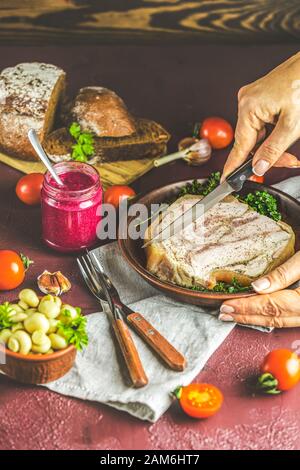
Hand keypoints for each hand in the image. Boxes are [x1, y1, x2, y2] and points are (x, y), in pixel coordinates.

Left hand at [219, 252, 299, 327]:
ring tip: (233, 316)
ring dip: (255, 319)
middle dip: (246, 316)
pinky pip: (286, 319)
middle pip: (274, 318)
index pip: (271, 306)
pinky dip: (267, 317)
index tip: (227, 304)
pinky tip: (254, 314)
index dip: (247, 307)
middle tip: (224, 313)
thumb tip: (256, 286)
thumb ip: (282, 275)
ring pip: (279, 322)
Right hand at [222, 52, 299, 180]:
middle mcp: (246, 101)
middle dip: (268, 154)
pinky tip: (285, 134)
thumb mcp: (292, 126)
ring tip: (291, 150)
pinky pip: (262, 123)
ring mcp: (252, 98)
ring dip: (273, 144)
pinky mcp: (261, 98)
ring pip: (258, 133)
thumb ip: (273, 150)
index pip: (240, 145)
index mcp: (249, 107)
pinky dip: (273, 133)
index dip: (233, 166)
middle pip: (251, 140)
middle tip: (288, 162)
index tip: (226, 181)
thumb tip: (258, 167)